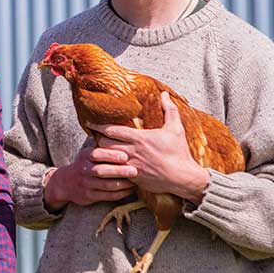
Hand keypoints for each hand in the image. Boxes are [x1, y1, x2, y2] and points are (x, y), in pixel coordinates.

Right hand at [43, 146, 136, 210]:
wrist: (66, 183)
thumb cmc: (86, 164)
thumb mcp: (88, 153)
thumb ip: (102, 147)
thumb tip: (123, 135)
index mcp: (85, 156)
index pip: (96, 154)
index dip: (110, 155)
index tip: (125, 156)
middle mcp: (84, 170)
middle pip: (101, 171)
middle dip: (119, 171)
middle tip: (134, 170)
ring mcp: (86, 184)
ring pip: (105, 185)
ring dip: (122, 184)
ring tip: (135, 181)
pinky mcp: (89, 196)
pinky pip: (107, 196)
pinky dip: (120, 194)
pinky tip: (130, 190)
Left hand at [93, 92, 209, 203]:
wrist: (183, 178)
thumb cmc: (179, 152)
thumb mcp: (176, 129)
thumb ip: (169, 110)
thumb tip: (165, 94)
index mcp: (139, 138)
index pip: (112, 130)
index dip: (99, 126)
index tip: (90, 123)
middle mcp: (132, 152)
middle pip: (105, 144)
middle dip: (99, 140)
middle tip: (96, 136)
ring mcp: (131, 166)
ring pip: (108, 159)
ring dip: (102, 154)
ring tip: (99, 150)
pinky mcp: (133, 178)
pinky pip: (115, 171)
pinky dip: (110, 166)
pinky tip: (109, 164)